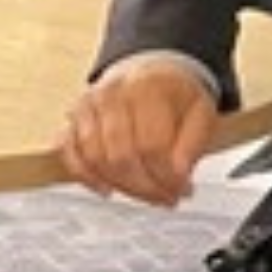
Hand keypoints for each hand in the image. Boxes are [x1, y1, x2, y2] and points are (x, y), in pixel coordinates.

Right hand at [55, 59, 215, 207]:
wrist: (151, 73)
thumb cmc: (176, 95)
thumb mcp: (201, 111)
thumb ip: (193, 143)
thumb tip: (179, 175)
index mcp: (149, 87)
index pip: (152, 144)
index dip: (166, 175)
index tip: (182, 190)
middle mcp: (113, 93)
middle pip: (122, 155)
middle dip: (145, 186)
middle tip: (166, 198)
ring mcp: (88, 105)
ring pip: (95, 159)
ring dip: (121, 186)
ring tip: (146, 194)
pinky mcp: (72, 118)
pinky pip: (71, 155)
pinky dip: (87, 178)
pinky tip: (108, 189)